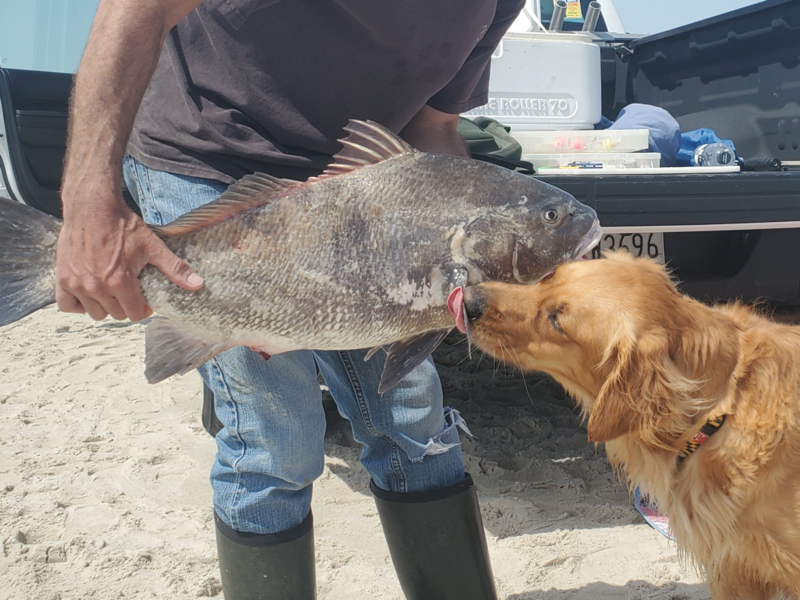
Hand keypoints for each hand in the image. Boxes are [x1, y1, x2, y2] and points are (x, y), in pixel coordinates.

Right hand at [56, 182, 203, 321]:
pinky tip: (89, 292)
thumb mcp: (153, 246)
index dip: (143, 308)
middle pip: (116, 315)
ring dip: (104, 305)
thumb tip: (198, 284)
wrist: (92, 207)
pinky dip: (77, 304)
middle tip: (128, 290)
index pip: (135, 315)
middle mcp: (96, 288)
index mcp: (119, 283)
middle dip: (125, 306)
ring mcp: (77, 284)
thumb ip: (175, 269)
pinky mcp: (62, 278)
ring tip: (111, 289)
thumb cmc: (122, 225)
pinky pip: (67, 305)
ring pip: (95, 313)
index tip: (144, 298)